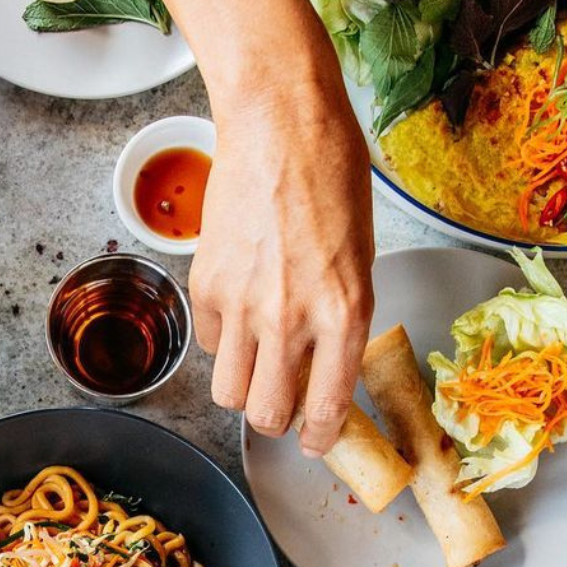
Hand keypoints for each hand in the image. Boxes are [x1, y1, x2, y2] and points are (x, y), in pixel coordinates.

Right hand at [192, 63, 373, 453]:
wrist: (281, 124)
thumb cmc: (332, 177)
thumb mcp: (360, 258)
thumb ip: (342, 319)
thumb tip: (324, 366)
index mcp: (344, 313)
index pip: (325, 408)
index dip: (319, 438)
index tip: (316, 442)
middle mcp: (291, 318)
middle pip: (265, 414)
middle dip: (274, 420)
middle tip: (281, 405)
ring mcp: (242, 304)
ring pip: (228, 390)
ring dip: (242, 386)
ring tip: (255, 363)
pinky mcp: (206, 284)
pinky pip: (207, 340)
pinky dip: (221, 337)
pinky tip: (238, 308)